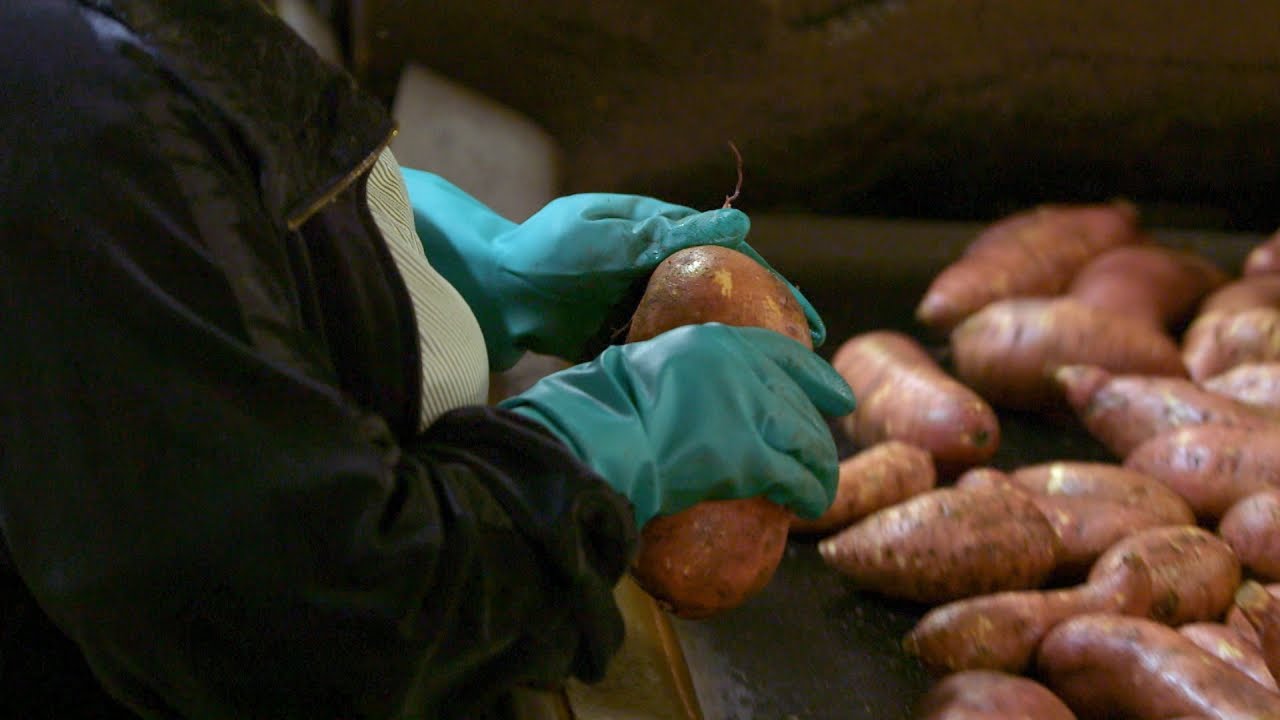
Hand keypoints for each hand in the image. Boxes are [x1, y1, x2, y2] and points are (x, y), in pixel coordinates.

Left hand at [401, 168, 825, 369]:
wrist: (490, 289)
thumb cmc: (546, 249)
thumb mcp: (608, 234)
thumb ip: (669, 233)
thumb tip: (740, 223)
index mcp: (666, 240)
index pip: (740, 265)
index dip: (782, 293)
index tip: (812, 325)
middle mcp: (662, 275)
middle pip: (730, 306)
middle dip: (770, 336)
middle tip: (807, 372)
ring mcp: (643, 310)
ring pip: (703, 338)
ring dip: (737, 364)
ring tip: (774, 399)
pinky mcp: (621, 343)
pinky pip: (667, 361)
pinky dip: (693, 381)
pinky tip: (718, 410)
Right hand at [499, 323, 855, 525]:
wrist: (594, 439)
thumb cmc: (604, 410)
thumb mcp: (650, 366)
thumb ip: (686, 375)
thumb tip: (699, 401)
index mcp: (714, 342)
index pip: (783, 354)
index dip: (818, 378)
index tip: (840, 397)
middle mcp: (740, 368)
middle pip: (798, 404)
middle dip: (815, 437)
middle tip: (819, 461)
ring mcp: (748, 411)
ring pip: (807, 440)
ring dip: (819, 470)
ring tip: (819, 491)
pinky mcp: (749, 457)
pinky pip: (796, 478)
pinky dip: (809, 493)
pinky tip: (809, 506)